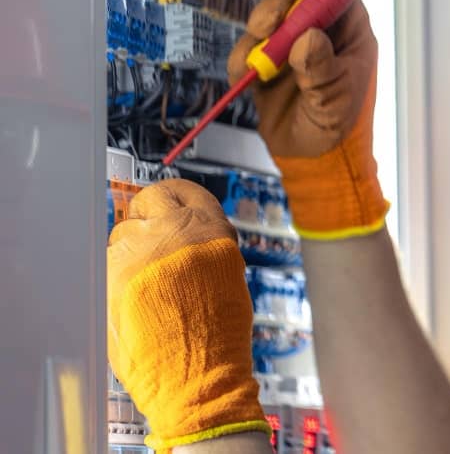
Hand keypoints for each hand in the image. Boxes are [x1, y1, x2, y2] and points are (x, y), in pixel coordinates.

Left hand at [107, 179, 267, 450]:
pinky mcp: (111, 276)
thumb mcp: (226, 274)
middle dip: (146, 218)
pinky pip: (107, 264)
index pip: (182, 191)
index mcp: (210, 229)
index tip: (164, 203)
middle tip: (147, 239)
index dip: (171, 197)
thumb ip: (202, 245)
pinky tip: (132, 302)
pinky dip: (115, 277)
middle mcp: (174, 232)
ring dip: (130, 252)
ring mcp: (139, 252)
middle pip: (147, 203)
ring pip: (122, 235)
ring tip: (144, 287)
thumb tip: (180, 230)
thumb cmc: (216, 334)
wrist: (198, 374)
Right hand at [227, 0, 386, 237]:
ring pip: (268, 19)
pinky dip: (243, 59)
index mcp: (351, 30)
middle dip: (278, 6)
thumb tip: (308, 38)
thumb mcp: (336, 100)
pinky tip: (249, 78)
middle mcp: (320, 30)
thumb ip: (322, 69)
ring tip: (261, 63)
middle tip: (268, 26)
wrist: (314, 160)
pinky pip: (247, 48)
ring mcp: (291, 44)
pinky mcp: (266, 62)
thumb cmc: (338, 127)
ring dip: (259, 32)